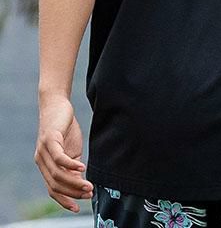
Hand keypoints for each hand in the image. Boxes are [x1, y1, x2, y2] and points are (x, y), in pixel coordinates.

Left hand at [34, 93, 93, 212]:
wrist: (57, 104)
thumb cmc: (65, 127)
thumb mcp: (71, 149)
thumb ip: (73, 166)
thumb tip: (81, 182)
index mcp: (45, 165)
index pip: (52, 189)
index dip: (64, 200)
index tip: (78, 207)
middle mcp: (41, 160)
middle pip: (55, 185)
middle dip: (72, 193)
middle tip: (89, 194)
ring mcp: (43, 151)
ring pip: (57, 174)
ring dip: (74, 182)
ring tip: (89, 185)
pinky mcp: (50, 139)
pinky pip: (60, 158)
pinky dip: (71, 166)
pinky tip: (83, 168)